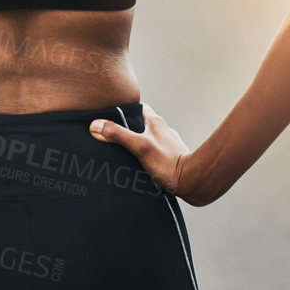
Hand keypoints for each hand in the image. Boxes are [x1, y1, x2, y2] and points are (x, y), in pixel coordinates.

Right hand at [89, 105, 212, 205]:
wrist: (192, 181)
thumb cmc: (169, 164)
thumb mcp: (139, 147)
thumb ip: (118, 135)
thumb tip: (96, 125)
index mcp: (155, 122)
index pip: (137, 108)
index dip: (124, 110)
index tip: (111, 115)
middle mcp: (162, 129)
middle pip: (141, 123)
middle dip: (127, 128)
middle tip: (112, 136)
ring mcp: (167, 143)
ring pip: (148, 137)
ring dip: (136, 142)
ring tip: (123, 152)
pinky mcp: (170, 157)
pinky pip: (154, 151)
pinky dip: (145, 154)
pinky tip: (139, 165)